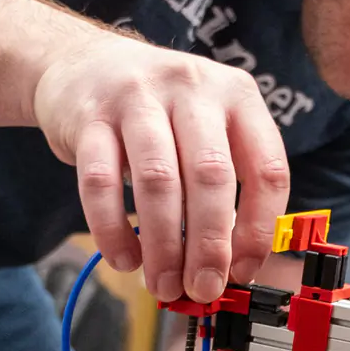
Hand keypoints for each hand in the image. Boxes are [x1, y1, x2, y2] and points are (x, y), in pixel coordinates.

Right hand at [35, 31, 290, 303]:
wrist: (82, 63)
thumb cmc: (158, 110)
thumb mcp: (205, 126)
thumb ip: (222, 182)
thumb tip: (229, 265)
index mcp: (237, 95)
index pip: (266, 169)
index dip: (259, 230)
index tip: (243, 270)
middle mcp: (192, 88)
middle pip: (211, 177)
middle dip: (209, 245)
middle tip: (201, 288)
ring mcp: (137, 97)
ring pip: (157, 181)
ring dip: (162, 245)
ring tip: (162, 284)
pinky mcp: (89, 116)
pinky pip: (100, 182)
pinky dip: (112, 229)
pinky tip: (124, 259)